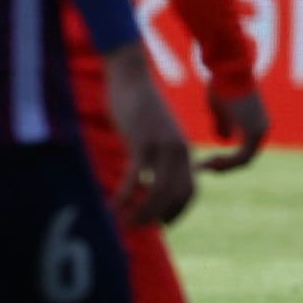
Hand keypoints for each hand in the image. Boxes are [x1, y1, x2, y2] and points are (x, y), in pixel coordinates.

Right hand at [104, 44, 194, 225]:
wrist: (131, 76)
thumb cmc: (139, 106)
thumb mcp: (157, 132)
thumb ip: (158, 154)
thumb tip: (148, 178)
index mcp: (184, 150)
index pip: (190, 191)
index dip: (178, 212)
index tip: (162, 224)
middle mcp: (178, 150)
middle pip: (177, 195)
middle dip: (159, 216)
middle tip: (138, 226)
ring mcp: (161, 146)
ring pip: (159, 192)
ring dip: (143, 212)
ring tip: (125, 222)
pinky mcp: (141, 141)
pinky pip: (135, 178)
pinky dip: (124, 196)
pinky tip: (112, 206)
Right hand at [200, 85, 268, 172]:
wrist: (229, 68)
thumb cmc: (223, 83)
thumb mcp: (220, 108)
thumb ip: (224, 124)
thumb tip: (225, 139)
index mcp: (257, 123)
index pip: (244, 151)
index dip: (225, 160)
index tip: (206, 162)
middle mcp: (263, 129)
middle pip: (245, 158)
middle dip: (223, 165)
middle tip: (203, 167)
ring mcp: (260, 131)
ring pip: (244, 161)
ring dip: (223, 166)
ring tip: (204, 166)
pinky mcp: (253, 133)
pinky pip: (242, 158)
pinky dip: (225, 163)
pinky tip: (208, 162)